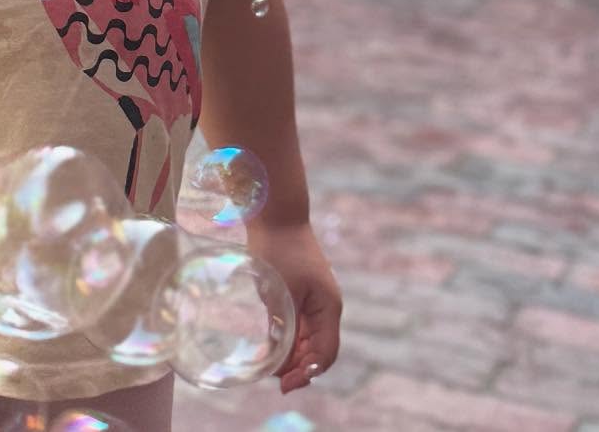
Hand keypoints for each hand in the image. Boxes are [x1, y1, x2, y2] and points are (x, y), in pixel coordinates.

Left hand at [247, 221, 342, 393]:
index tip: (283, 384)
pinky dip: (289, 337)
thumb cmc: (279, 250)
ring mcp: (314, 298)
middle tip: (274, 379)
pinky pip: (299, 323)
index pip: (324, 354)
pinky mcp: (301, 291)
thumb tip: (278, 359)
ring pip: (308, 338)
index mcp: (328, 307)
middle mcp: (326, 306)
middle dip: (298, 367)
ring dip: (292, 354)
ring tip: (269, 366)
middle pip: (318, 349)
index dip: (306, 373)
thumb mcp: (279, 293)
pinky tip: (271, 346)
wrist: (275, 213)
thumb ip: (281, 327)